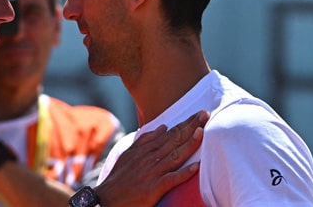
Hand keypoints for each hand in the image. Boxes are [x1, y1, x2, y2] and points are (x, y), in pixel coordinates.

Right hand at [94, 110, 208, 206]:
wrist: (106, 200)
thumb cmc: (118, 178)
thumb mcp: (128, 154)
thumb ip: (145, 140)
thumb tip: (163, 127)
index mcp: (145, 150)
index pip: (169, 133)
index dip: (185, 123)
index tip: (199, 114)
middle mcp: (149, 158)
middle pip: (174, 140)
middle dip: (191, 126)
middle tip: (205, 114)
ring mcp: (152, 173)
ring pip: (174, 156)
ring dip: (189, 144)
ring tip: (202, 132)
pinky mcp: (153, 189)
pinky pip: (171, 179)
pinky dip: (184, 173)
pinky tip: (196, 166)